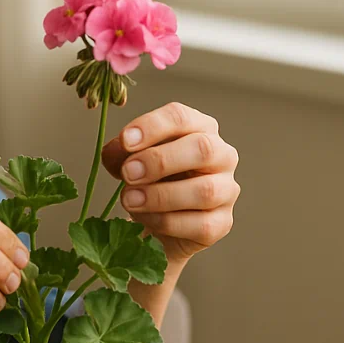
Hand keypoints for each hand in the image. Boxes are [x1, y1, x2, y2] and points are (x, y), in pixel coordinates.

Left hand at [102, 102, 239, 263]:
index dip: (152, 127)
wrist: (159, 219)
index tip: (125, 141)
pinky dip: (167, 222)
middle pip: (202, 148)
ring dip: (160, 196)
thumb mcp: (130, 158)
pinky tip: (145, 219)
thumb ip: (121, 152)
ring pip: (205, 191)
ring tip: (129, 200)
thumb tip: (116, 152)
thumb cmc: (148, 177)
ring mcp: (227, 190)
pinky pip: (200, 225)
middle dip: (160, 161)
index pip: (181, 117)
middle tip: (128, 173)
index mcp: (199, 127)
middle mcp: (221, 154)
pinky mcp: (222, 223)